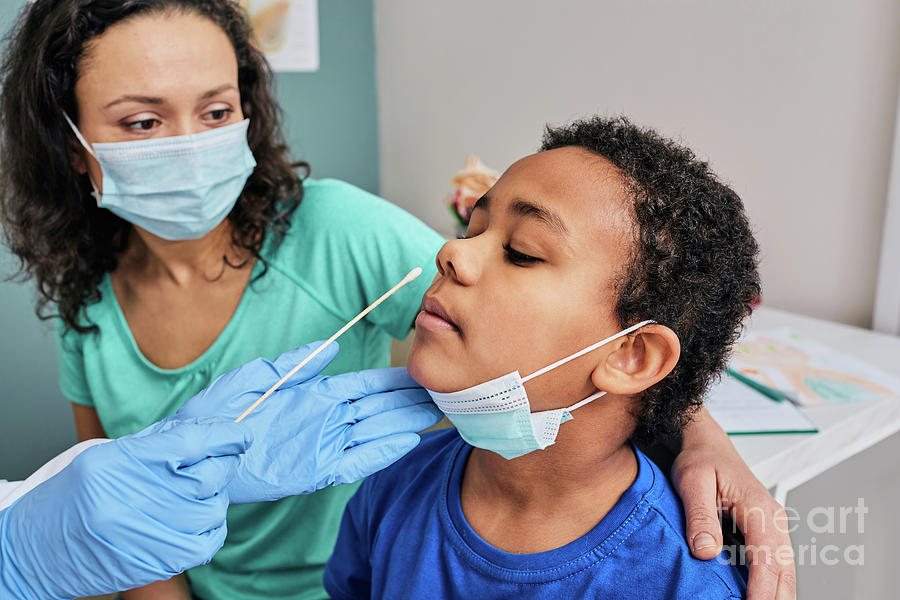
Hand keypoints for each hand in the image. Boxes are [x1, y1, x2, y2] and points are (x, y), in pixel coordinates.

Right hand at [0, 418, 250, 599]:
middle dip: (223, 464)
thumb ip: (157, 442)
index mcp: (124, 462)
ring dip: (215, 497)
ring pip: (214, 508)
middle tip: (219, 461)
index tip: (239, 434)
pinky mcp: (156, 562)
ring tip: (196, 493)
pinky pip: (209, 541)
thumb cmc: (70, 496)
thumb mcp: (106, 455)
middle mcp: (137, 498)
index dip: (225, 435)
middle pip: (210, 475)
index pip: (193, 442)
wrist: (34, 550)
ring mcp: (148, 534)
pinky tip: (196, 518)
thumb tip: (205, 430)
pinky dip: (212, 527)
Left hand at [177, 341, 442, 502]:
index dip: (391, 379)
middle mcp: (323, 419)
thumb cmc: (216, 413)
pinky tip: (405, 442)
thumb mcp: (254, 379)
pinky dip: (380, 454)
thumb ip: (294, 364)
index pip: (362, 384)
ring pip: (374, 433)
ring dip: (404, 425)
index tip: (419, 372)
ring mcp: (322, 445)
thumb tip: (331, 348)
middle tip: (443, 394)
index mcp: (312, 394)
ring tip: (435, 415)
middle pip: (377, 408)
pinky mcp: (314, 472)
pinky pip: (355, 463)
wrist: (193, 457)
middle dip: (409, 401)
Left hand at [673, 407, 795, 599]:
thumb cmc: (700, 458)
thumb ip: (700, 516)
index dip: (761, 593)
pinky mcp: (763, 535)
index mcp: (761, 510)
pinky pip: (772, 567)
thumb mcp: (692, 481)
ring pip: (783, 574)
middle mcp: (774, 522)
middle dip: (773, 599)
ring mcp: (772, 530)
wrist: (705, 443)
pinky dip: (767, 586)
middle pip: (784, 574)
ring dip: (772, 595)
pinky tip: (750, 596)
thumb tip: (705, 551)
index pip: (768, 561)